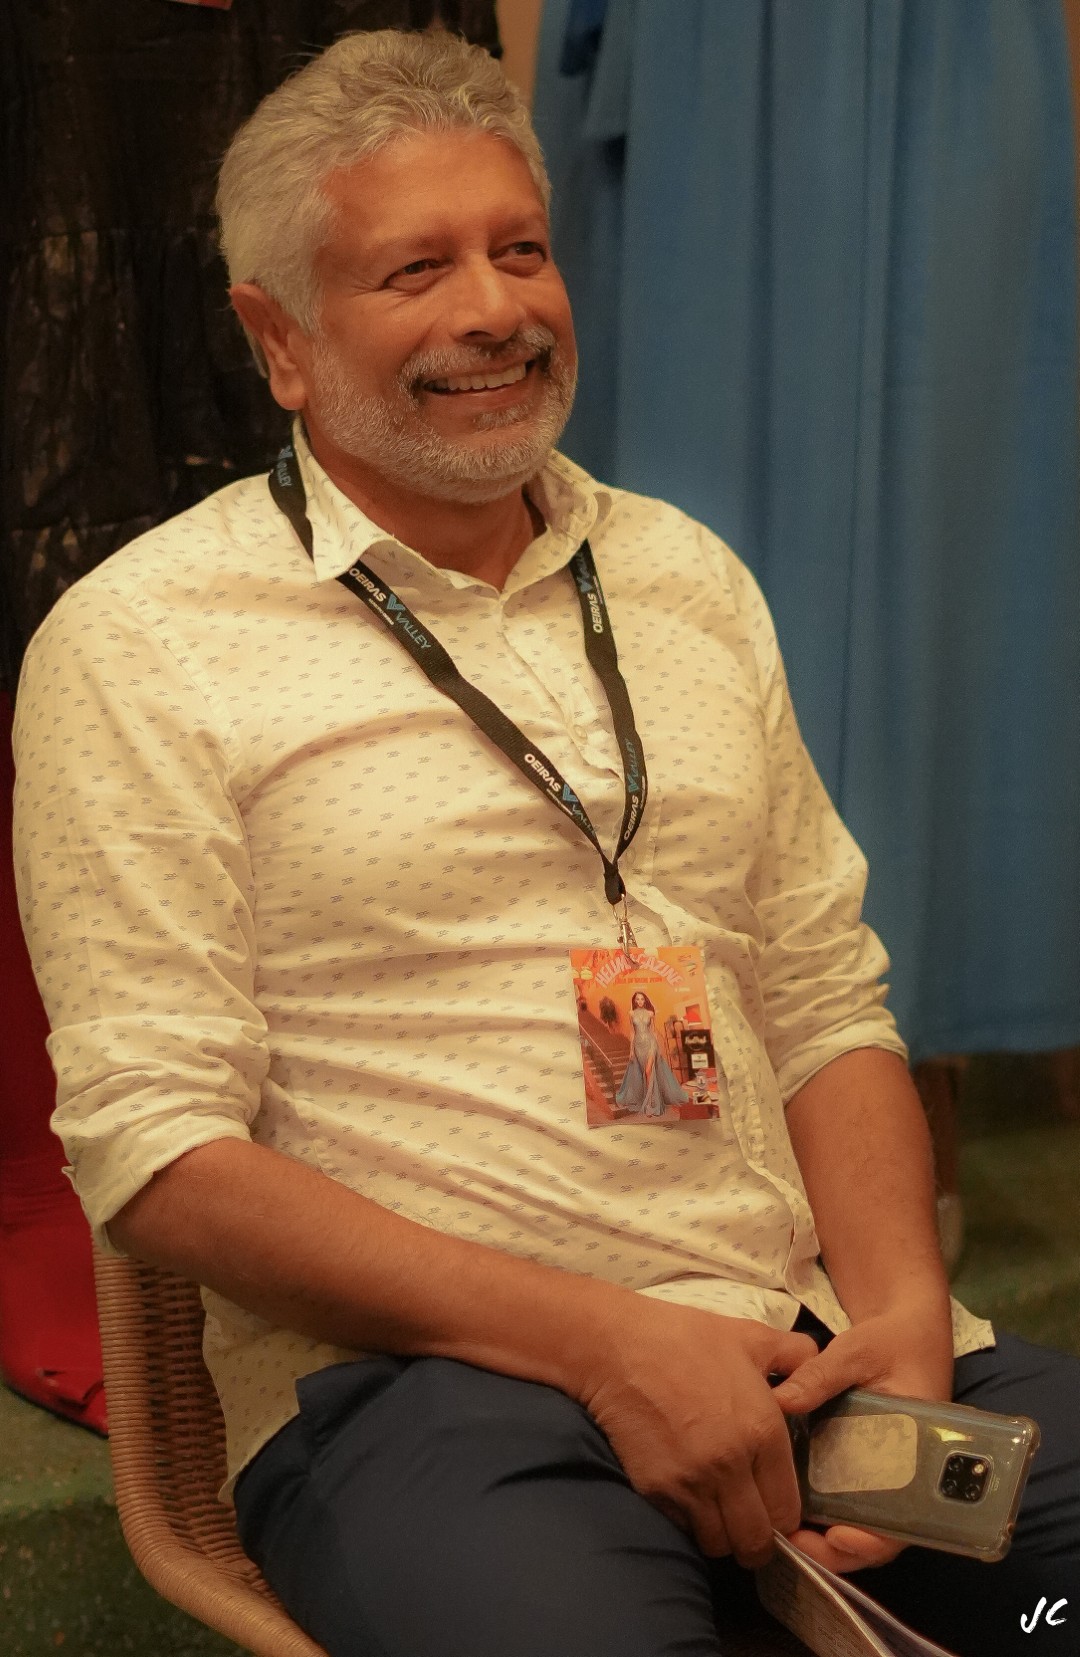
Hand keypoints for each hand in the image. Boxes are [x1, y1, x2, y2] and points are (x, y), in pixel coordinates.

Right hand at [572, 1298, 819, 1569]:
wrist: (618, 1346)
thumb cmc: (686, 1337)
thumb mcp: (750, 1336)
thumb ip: (796, 1353)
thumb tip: (819, 1361)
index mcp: (763, 1431)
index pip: (788, 1510)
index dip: (786, 1516)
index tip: (775, 1506)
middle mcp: (731, 1466)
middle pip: (756, 1541)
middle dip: (758, 1540)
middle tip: (751, 1523)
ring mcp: (691, 1482)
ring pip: (719, 1544)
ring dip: (723, 1535)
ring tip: (720, 1513)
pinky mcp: (656, 1489)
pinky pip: (684, 1528)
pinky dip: (690, 1523)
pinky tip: (690, 1497)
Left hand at [770, 1299, 954, 1572]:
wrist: (906, 1327)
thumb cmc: (891, 1340)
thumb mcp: (858, 1350)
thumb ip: (822, 1375)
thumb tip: (782, 1400)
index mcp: (920, 1453)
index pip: (906, 1520)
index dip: (872, 1540)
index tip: (836, 1536)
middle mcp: (907, 1474)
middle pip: (879, 1534)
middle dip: (836, 1549)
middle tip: (791, 1538)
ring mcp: (885, 1472)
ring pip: (861, 1523)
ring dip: (826, 1535)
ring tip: (783, 1528)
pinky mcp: (865, 1462)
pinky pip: (849, 1498)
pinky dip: (824, 1508)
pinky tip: (788, 1499)